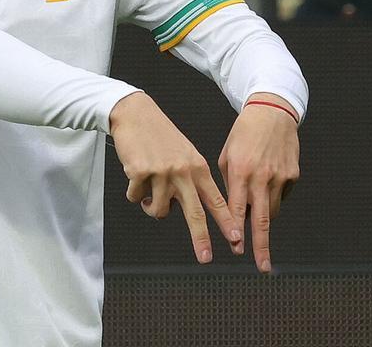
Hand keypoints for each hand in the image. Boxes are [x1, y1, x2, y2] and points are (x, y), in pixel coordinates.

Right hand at [109, 92, 237, 263]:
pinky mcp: (140, 172)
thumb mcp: (184, 154)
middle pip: (195, 213)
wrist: (135, 113)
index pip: (216, 200)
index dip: (227, 221)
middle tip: (206, 258)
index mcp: (197, 167)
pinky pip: (136, 198)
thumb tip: (189, 209)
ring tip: (147, 187)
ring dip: (150, 205)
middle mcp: (183, 171)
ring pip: (158, 210)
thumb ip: (191, 179)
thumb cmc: (160, 135)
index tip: (237, 239)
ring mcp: (161, 172)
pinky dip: (133, 192)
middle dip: (201, 239)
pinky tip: (135, 174)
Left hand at [219, 93, 299, 272]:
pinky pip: (282, 196)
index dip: (237, 230)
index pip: (238, 208)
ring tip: (257, 210)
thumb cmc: (243, 135)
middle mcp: (262, 177)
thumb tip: (234, 212)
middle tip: (263, 266)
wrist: (272, 112)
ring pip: (273, 210)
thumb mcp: (227, 156)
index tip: (236, 249)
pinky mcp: (293, 175)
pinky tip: (268, 180)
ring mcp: (281, 177)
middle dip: (261, 245)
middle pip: (263, 219)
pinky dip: (273, 196)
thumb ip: (229, 184)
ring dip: (264, 218)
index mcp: (241, 171)